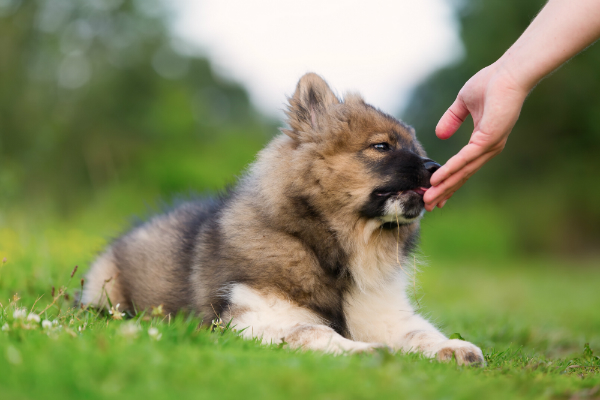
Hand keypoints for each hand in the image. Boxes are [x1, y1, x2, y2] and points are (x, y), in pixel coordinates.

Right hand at [423, 63, 528, 210]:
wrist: (509, 73)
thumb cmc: (491, 82)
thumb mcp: (463, 103)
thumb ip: (451, 119)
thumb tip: (440, 135)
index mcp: (484, 141)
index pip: (464, 167)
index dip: (449, 181)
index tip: (435, 193)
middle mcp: (488, 148)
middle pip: (463, 176)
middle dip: (444, 192)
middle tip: (428, 207)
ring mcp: (489, 146)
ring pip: (462, 173)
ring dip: (444, 187)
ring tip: (429, 199)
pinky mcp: (487, 141)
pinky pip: (465, 160)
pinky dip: (450, 171)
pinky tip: (438, 180)